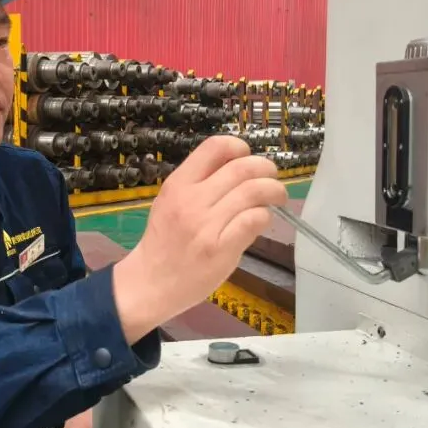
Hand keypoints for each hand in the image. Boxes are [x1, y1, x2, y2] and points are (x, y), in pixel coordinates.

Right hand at [112, 135, 286, 341]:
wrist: (151, 281)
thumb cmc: (164, 241)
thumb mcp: (170, 201)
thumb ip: (199, 183)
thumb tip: (239, 167)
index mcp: (179, 184)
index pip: (215, 146)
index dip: (239, 147)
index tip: (247, 157)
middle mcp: (192, 200)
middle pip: (242, 168)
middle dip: (266, 168)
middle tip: (271, 177)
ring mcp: (207, 225)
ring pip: (254, 192)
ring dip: (273, 191)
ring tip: (277, 197)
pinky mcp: (221, 249)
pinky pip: (254, 220)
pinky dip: (265, 216)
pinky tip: (262, 220)